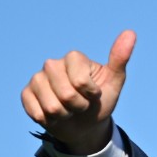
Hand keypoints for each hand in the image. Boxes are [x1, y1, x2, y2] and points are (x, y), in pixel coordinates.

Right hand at [21, 30, 135, 153]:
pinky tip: (54, 115)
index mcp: (74, 58)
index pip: (80, 81)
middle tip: (81, 104)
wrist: (84, 123)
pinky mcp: (26, 94)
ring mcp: (37, 79)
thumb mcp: (115, 82)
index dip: (91, 94)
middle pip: (66, 94)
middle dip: (78, 106)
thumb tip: (130, 33)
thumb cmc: (100, 101)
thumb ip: (120, 58)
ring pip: (52, 106)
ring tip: (68, 109)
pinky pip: (37, 113)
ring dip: (65, 115)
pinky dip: (50, 120)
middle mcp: (52, 64)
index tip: (95, 93)